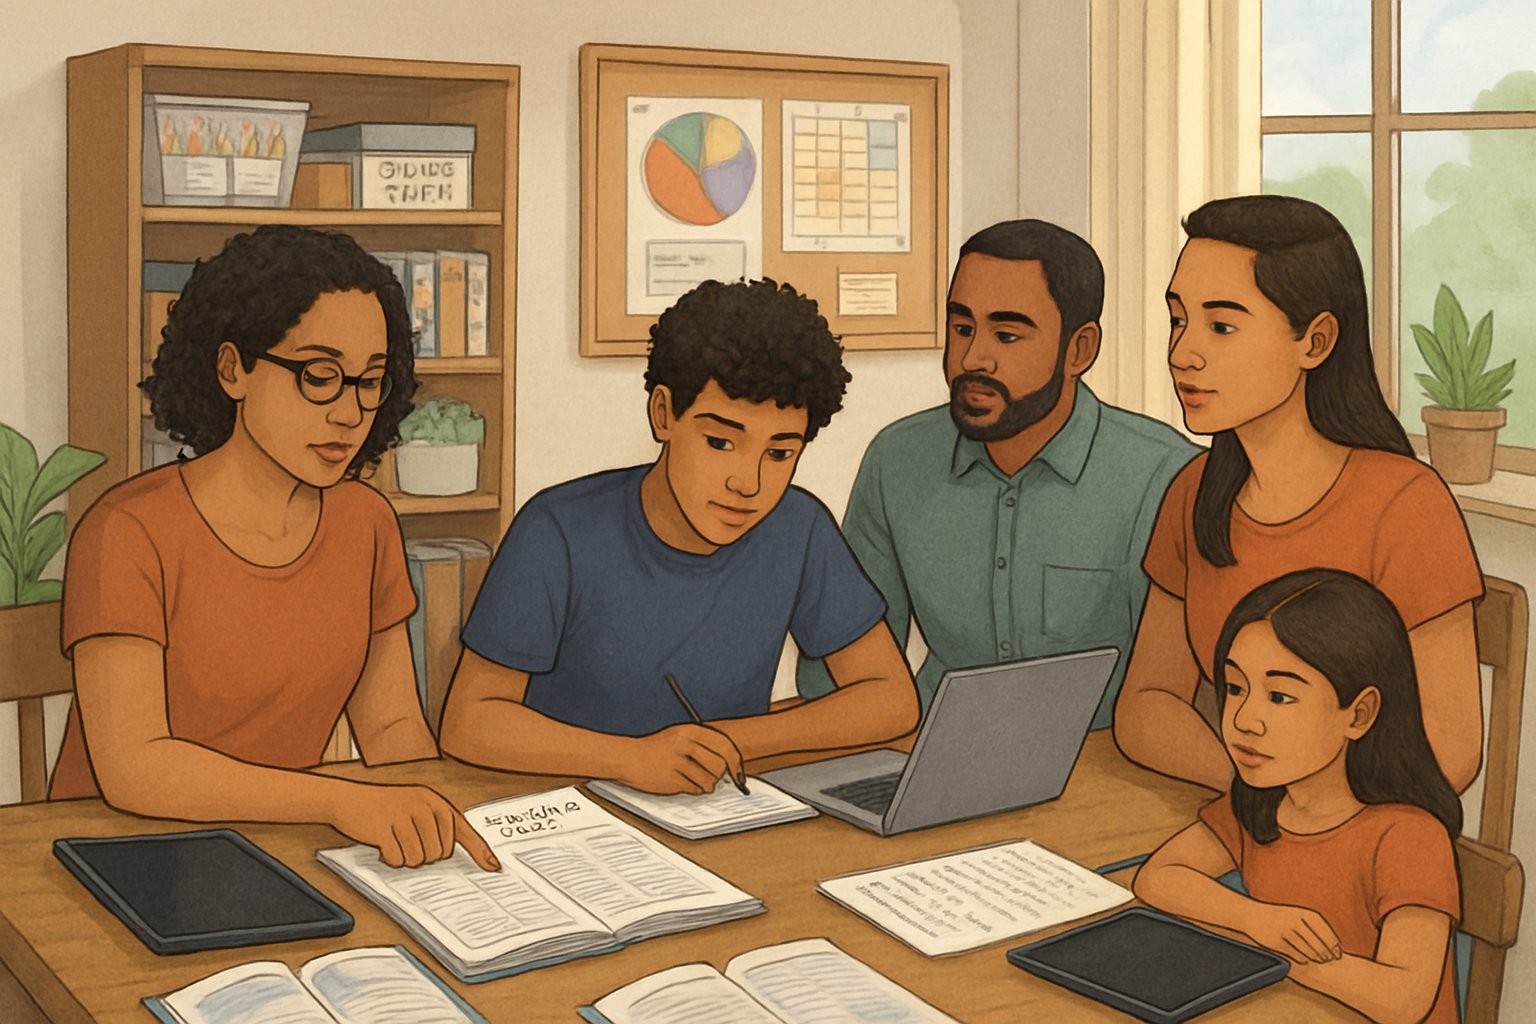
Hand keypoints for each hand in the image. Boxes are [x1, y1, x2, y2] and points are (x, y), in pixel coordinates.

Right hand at [331, 782, 500, 870]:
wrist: (347, 798)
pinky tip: (381, 846)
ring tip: (394, 842)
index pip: (463, 830)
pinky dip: (389, 859)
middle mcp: (423, 806)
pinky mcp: (383, 828)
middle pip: (439, 853)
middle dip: (424, 856)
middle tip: (407, 843)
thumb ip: (433, 826)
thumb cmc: (384, 807)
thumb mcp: (414, 807)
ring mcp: (403, 816)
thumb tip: (447, 856)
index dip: (480, 851)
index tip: (494, 868)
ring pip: (418, 859)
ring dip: (405, 858)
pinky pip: (396, 858)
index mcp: (434, 802)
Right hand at [615, 724, 745, 794]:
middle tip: (710, 776)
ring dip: (706, 785)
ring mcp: (677, 762)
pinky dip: (693, 789)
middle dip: (719, 775)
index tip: (738, 772)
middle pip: (719, 765)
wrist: (628, 757)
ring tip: (694, 779)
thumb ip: (703, 745)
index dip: (735, 762)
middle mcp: (684, 744)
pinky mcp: (671, 779)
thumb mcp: (680, 736)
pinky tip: (682, 782)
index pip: (724, 745)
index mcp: (689, 730)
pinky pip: (694, 789)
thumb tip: (730, 762)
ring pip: (709, 781)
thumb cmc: (656, 749)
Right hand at [1242, 903, 1342, 963]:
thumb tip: (1335, 944)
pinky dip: (1302, 959)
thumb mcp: (1297, 913)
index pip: (1326, 932)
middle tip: (1329, 959)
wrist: (1252, 915)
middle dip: (1326, 954)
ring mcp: (1285, 932)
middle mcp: (1295, 921)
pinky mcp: (1276, 942)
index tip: (1338, 953)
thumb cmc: (1280, 916)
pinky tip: (1304, 960)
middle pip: (1318, 943)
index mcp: (1303, 913)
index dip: (1334, 945)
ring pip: (1307, 951)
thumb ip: (1314, 925)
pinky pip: (1295, 954)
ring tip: (1319, 960)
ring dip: (1316, 957)